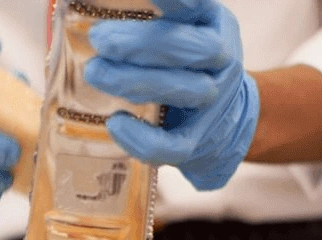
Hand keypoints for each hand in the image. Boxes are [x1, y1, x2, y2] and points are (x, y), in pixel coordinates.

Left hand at [84, 0, 259, 190]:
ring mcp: (212, 104)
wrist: (226, 121)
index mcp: (214, 24)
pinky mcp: (196, 142)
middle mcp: (220, 61)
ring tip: (96, 72)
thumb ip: (154, 16)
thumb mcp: (185, 29)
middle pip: (189, 48)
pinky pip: (170, 144)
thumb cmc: (190, 66)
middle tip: (99, 38)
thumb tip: (96, 7)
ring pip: (181, 91)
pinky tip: (115, 122)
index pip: (194, 6)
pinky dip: (140, 137)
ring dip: (133, 81)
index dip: (172, 0)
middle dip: (139, 43)